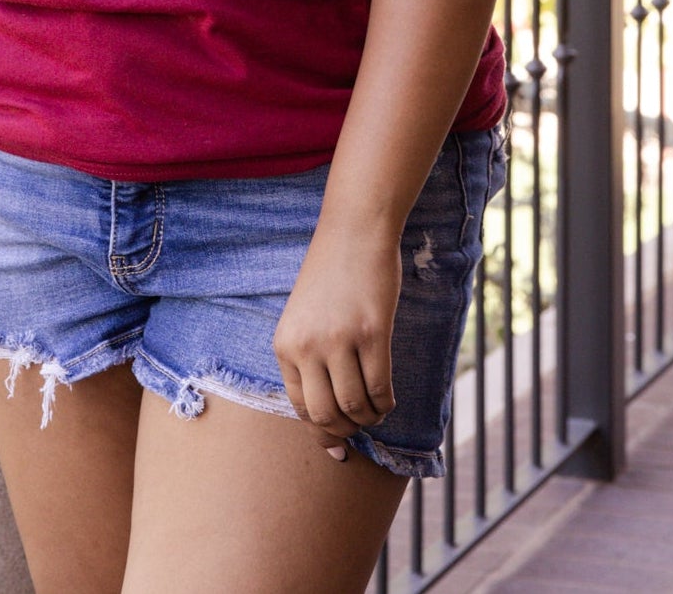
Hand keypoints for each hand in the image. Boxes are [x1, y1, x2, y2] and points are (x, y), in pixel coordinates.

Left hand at [273, 222, 400, 460]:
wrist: (354, 231)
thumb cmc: (331, 276)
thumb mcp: (304, 319)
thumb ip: (309, 363)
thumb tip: (327, 427)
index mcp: (284, 345)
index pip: (300, 408)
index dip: (322, 430)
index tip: (339, 440)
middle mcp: (307, 346)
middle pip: (326, 415)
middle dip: (346, 431)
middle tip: (361, 426)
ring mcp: (339, 340)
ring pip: (354, 406)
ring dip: (369, 418)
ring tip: (377, 410)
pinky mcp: (372, 333)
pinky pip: (379, 387)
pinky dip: (386, 403)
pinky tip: (388, 399)